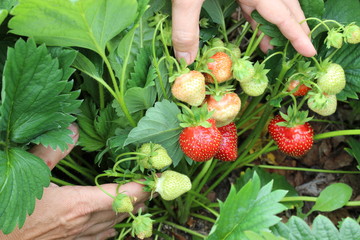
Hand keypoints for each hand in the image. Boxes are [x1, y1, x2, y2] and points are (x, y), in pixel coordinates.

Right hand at [0, 124, 149, 239]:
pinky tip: (114, 227)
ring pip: (114, 226)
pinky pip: (99, 239)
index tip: (158, 179)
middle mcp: (84, 224)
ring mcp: (77, 238)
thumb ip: (53, 150)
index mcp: (79, 205)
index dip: (143, 188)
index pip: (123, 196)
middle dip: (141, 199)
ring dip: (129, 213)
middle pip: (124, 211)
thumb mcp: (30, 174)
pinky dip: (112, 230)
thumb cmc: (9, 210)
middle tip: (154, 186)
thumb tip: (75, 129)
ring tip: (142, 203)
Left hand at [171, 0, 316, 64]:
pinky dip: (258, 12)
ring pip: (273, 0)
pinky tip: (256, 22)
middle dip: (293, 27)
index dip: (296, 34)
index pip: (282, 14)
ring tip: (272, 42)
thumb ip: (186, 27)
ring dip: (275, 22)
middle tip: (300, 46)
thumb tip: (186, 59)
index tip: (310, 51)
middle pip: (286, 5)